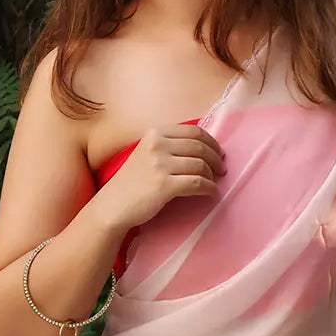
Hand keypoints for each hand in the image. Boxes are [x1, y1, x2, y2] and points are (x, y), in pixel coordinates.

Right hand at [94, 124, 225, 233]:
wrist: (113, 205)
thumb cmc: (132, 182)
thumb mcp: (147, 153)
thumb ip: (169, 146)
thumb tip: (203, 148)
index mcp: (154, 133)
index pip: (193, 131)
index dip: (211, 141)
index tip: (218, 152)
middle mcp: (157, 144)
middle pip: (200, 147)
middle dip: (216, 158)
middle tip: (222, 169)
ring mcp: (160, 164)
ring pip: (200, 165)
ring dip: (213, 175)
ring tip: (214, 182)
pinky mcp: (164, 185)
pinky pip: (197, 183)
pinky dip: (209, 188)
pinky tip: (212, 193)